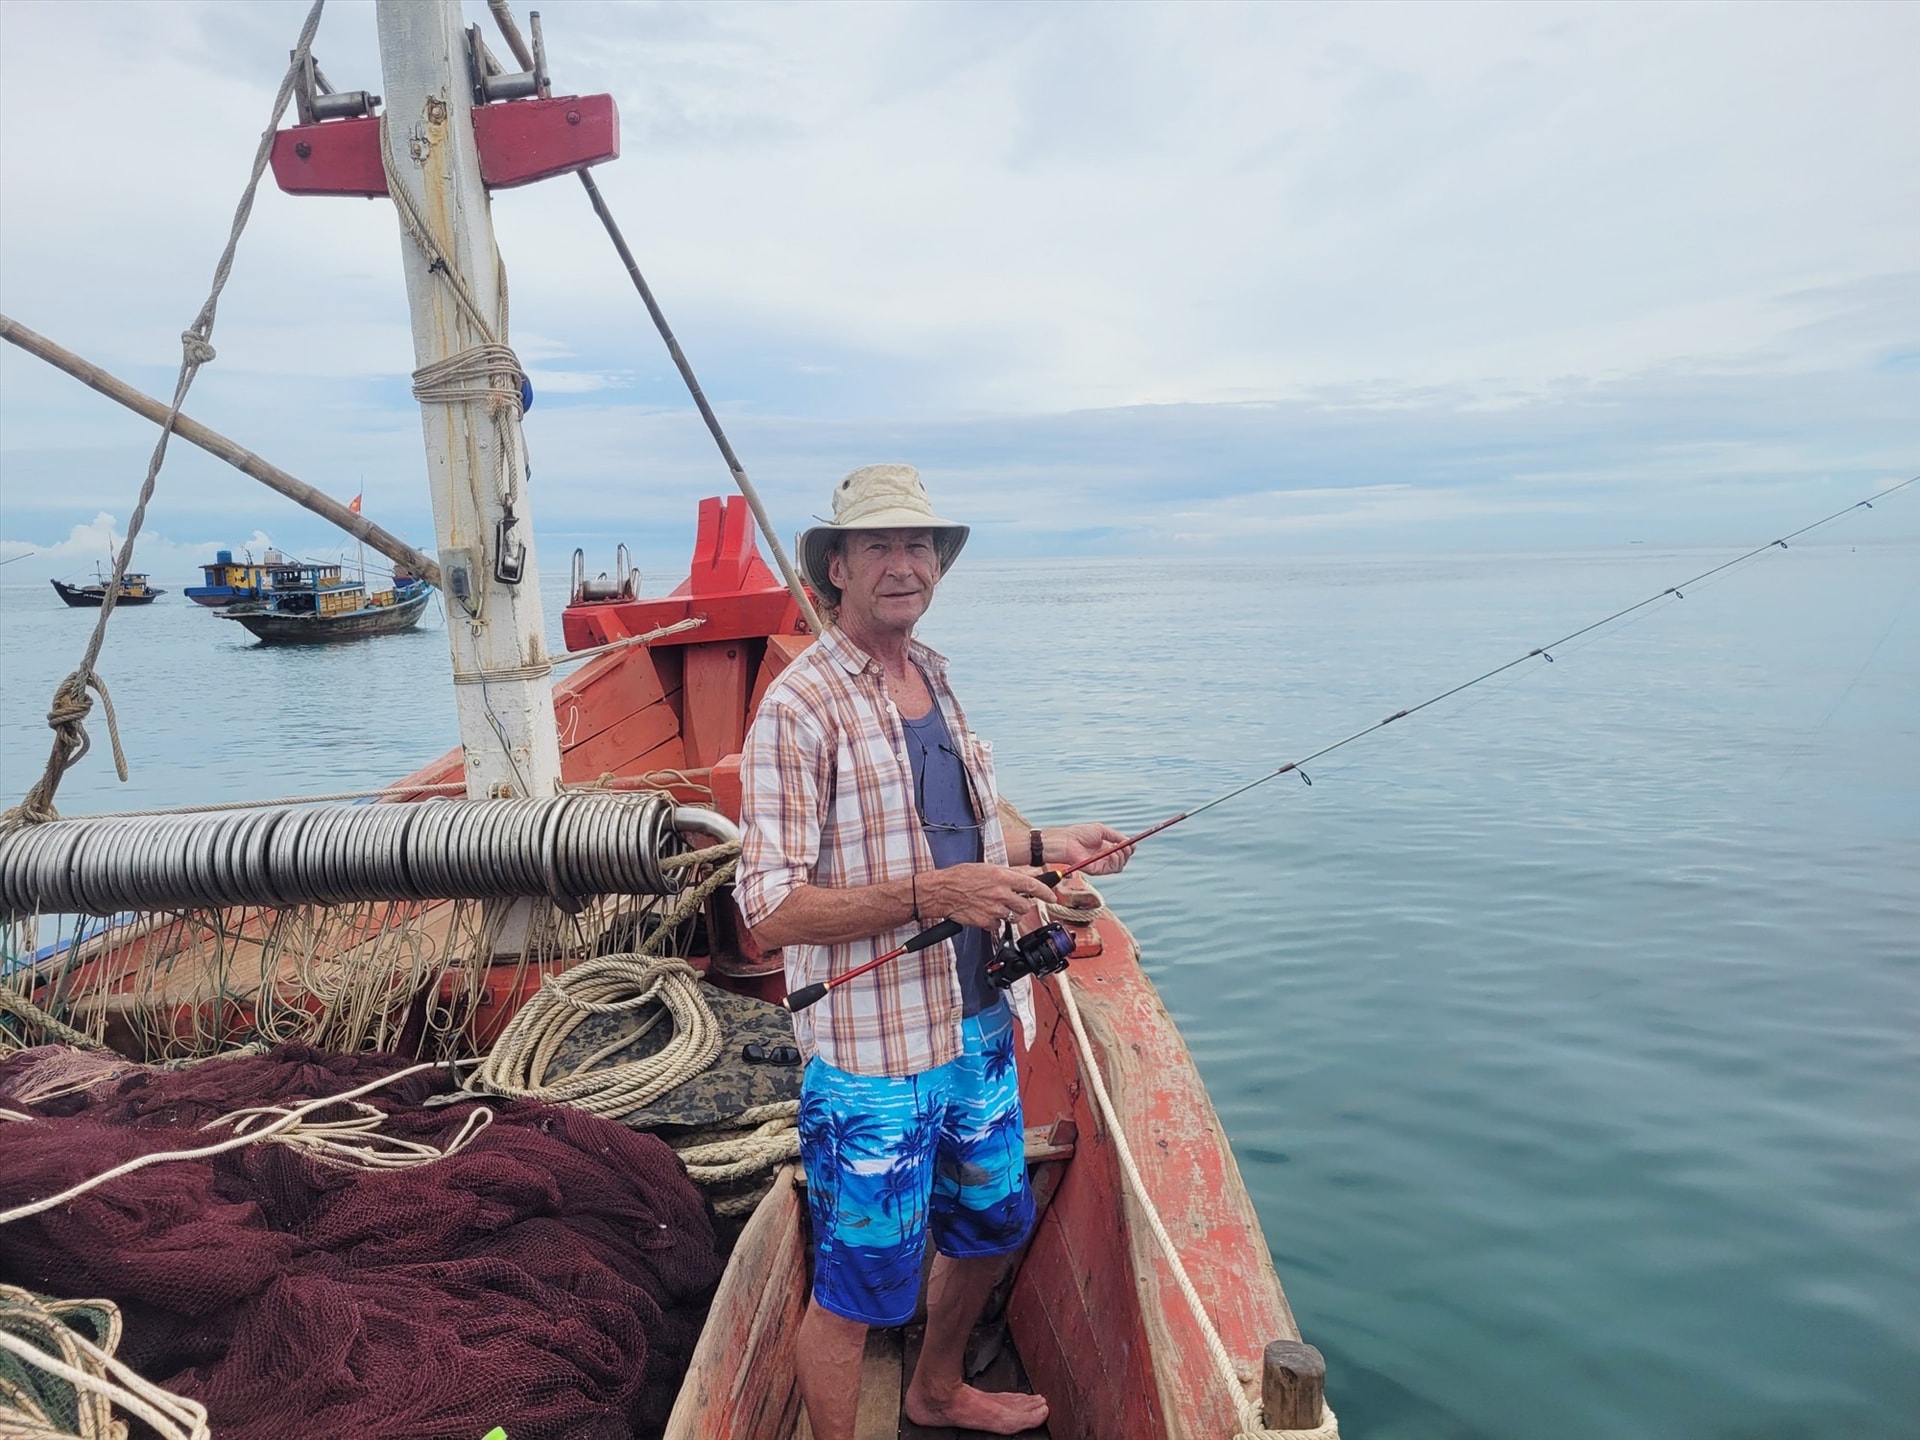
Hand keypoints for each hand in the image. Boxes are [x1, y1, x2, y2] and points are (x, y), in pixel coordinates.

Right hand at [921, 863, 1058, 928]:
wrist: (943, 891)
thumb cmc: (962, 877)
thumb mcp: (988, 869)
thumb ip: (1009, 874)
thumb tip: (1027, 877)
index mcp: (1003, 877)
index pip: (1032, 885)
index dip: (1046, 892)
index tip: (1052, 897)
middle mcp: (1001, 893)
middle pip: (1025, 905)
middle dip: (1022, 904)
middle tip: (1013, 900)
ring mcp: (994, 909)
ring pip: (1014, 917)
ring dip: (1010, 913)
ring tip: (996, 905)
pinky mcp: (986, 922)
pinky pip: (999, 925)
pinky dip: (995, 921)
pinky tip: (986, 912)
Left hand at [1047, 822, 1134, 875]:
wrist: (1066, 841)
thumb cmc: (1079, 834)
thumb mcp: (1101, 830)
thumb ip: (1115, 835)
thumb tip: (1128, 842)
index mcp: (1104, 848)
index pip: (1121, 851)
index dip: (1128, 848)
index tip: (1131, 843)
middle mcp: (1103, 858)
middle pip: (1123, 859)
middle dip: (1127, 851)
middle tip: (1124, 845)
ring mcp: (1101, 865)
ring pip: (1120, 865)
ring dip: (1123, 855)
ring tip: (1116, 847)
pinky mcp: (1098, 870)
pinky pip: (1114, 868)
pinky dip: (1117, 859)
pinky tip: (1112, 852)